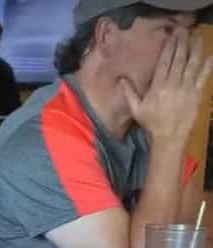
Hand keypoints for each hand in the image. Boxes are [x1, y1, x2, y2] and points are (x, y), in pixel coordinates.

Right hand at [120, 29, 212, 144]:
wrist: (168, 138)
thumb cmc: (152, 123)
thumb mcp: (137, 110)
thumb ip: (129, 93)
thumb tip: (120, 80)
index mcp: (158, 86)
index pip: (165, 62)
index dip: (169, 47)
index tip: (172, 35)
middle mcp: (173, 84)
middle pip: (179, 59)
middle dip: (182, 43)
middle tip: (184, 31)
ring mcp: (186, 89)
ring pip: (192, 65)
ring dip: (195, 50)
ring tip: (197, 38)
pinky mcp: (196, 95)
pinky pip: (203, 79)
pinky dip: (207, 68)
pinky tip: (209, 57)